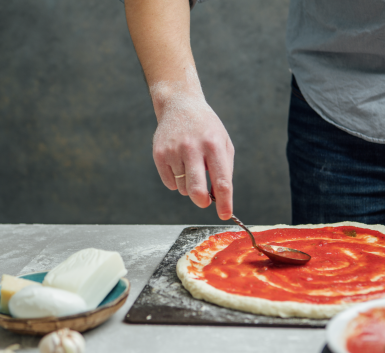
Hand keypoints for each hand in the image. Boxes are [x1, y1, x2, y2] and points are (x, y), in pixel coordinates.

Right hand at [152, 86, 234, 219]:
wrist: (179, 105)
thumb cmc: (206, 128)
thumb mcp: (224, 142)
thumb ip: (224, 170)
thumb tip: (218, 198)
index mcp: (213, 145)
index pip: (221, 181)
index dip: (224, 202)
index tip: (225, 215)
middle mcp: (192, 148)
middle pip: (196, 190)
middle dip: (202, 202)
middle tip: (204, 202)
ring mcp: (173, 151)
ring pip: (183, 188)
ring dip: (189, 186)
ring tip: (191, 167)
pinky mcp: (159, 154)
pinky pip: (170, 183)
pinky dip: (176, 181)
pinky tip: (179, 164)